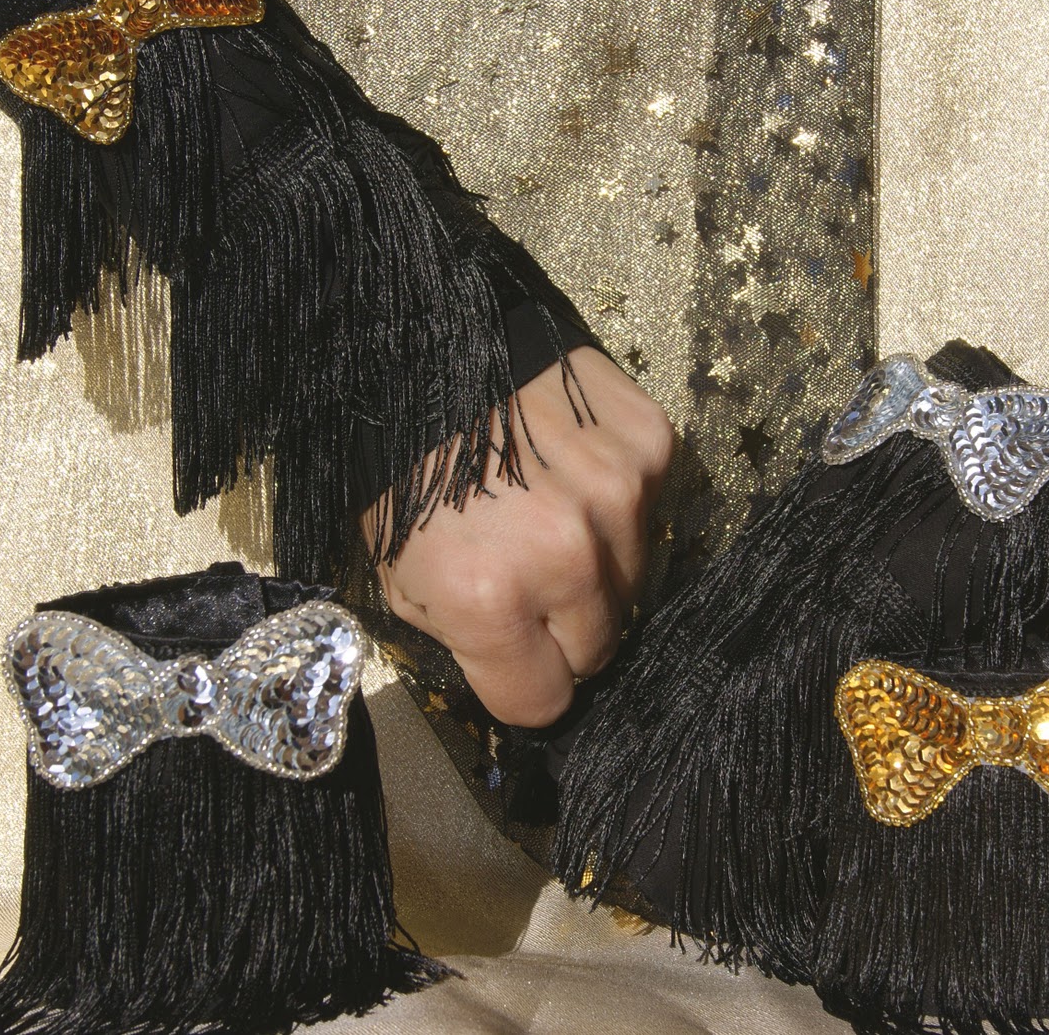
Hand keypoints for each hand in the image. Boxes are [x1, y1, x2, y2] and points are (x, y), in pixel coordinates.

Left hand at [366, 347, 673, 726]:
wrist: (428, 346)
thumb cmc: (402, 467)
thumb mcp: (398, 575)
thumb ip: (465, 639)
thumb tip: (519, 672)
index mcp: (490, 601)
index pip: (544, 702)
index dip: (523, 684)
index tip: (512, 659)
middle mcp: (566, 557)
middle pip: (598, 651)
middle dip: (562, 632)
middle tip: (528, 584)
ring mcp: (618, 498)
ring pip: (632, 586)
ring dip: (597, 569)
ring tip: (546, 517)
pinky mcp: (650, 447)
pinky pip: (650, 515)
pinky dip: (618, 507)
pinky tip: (570, 472)